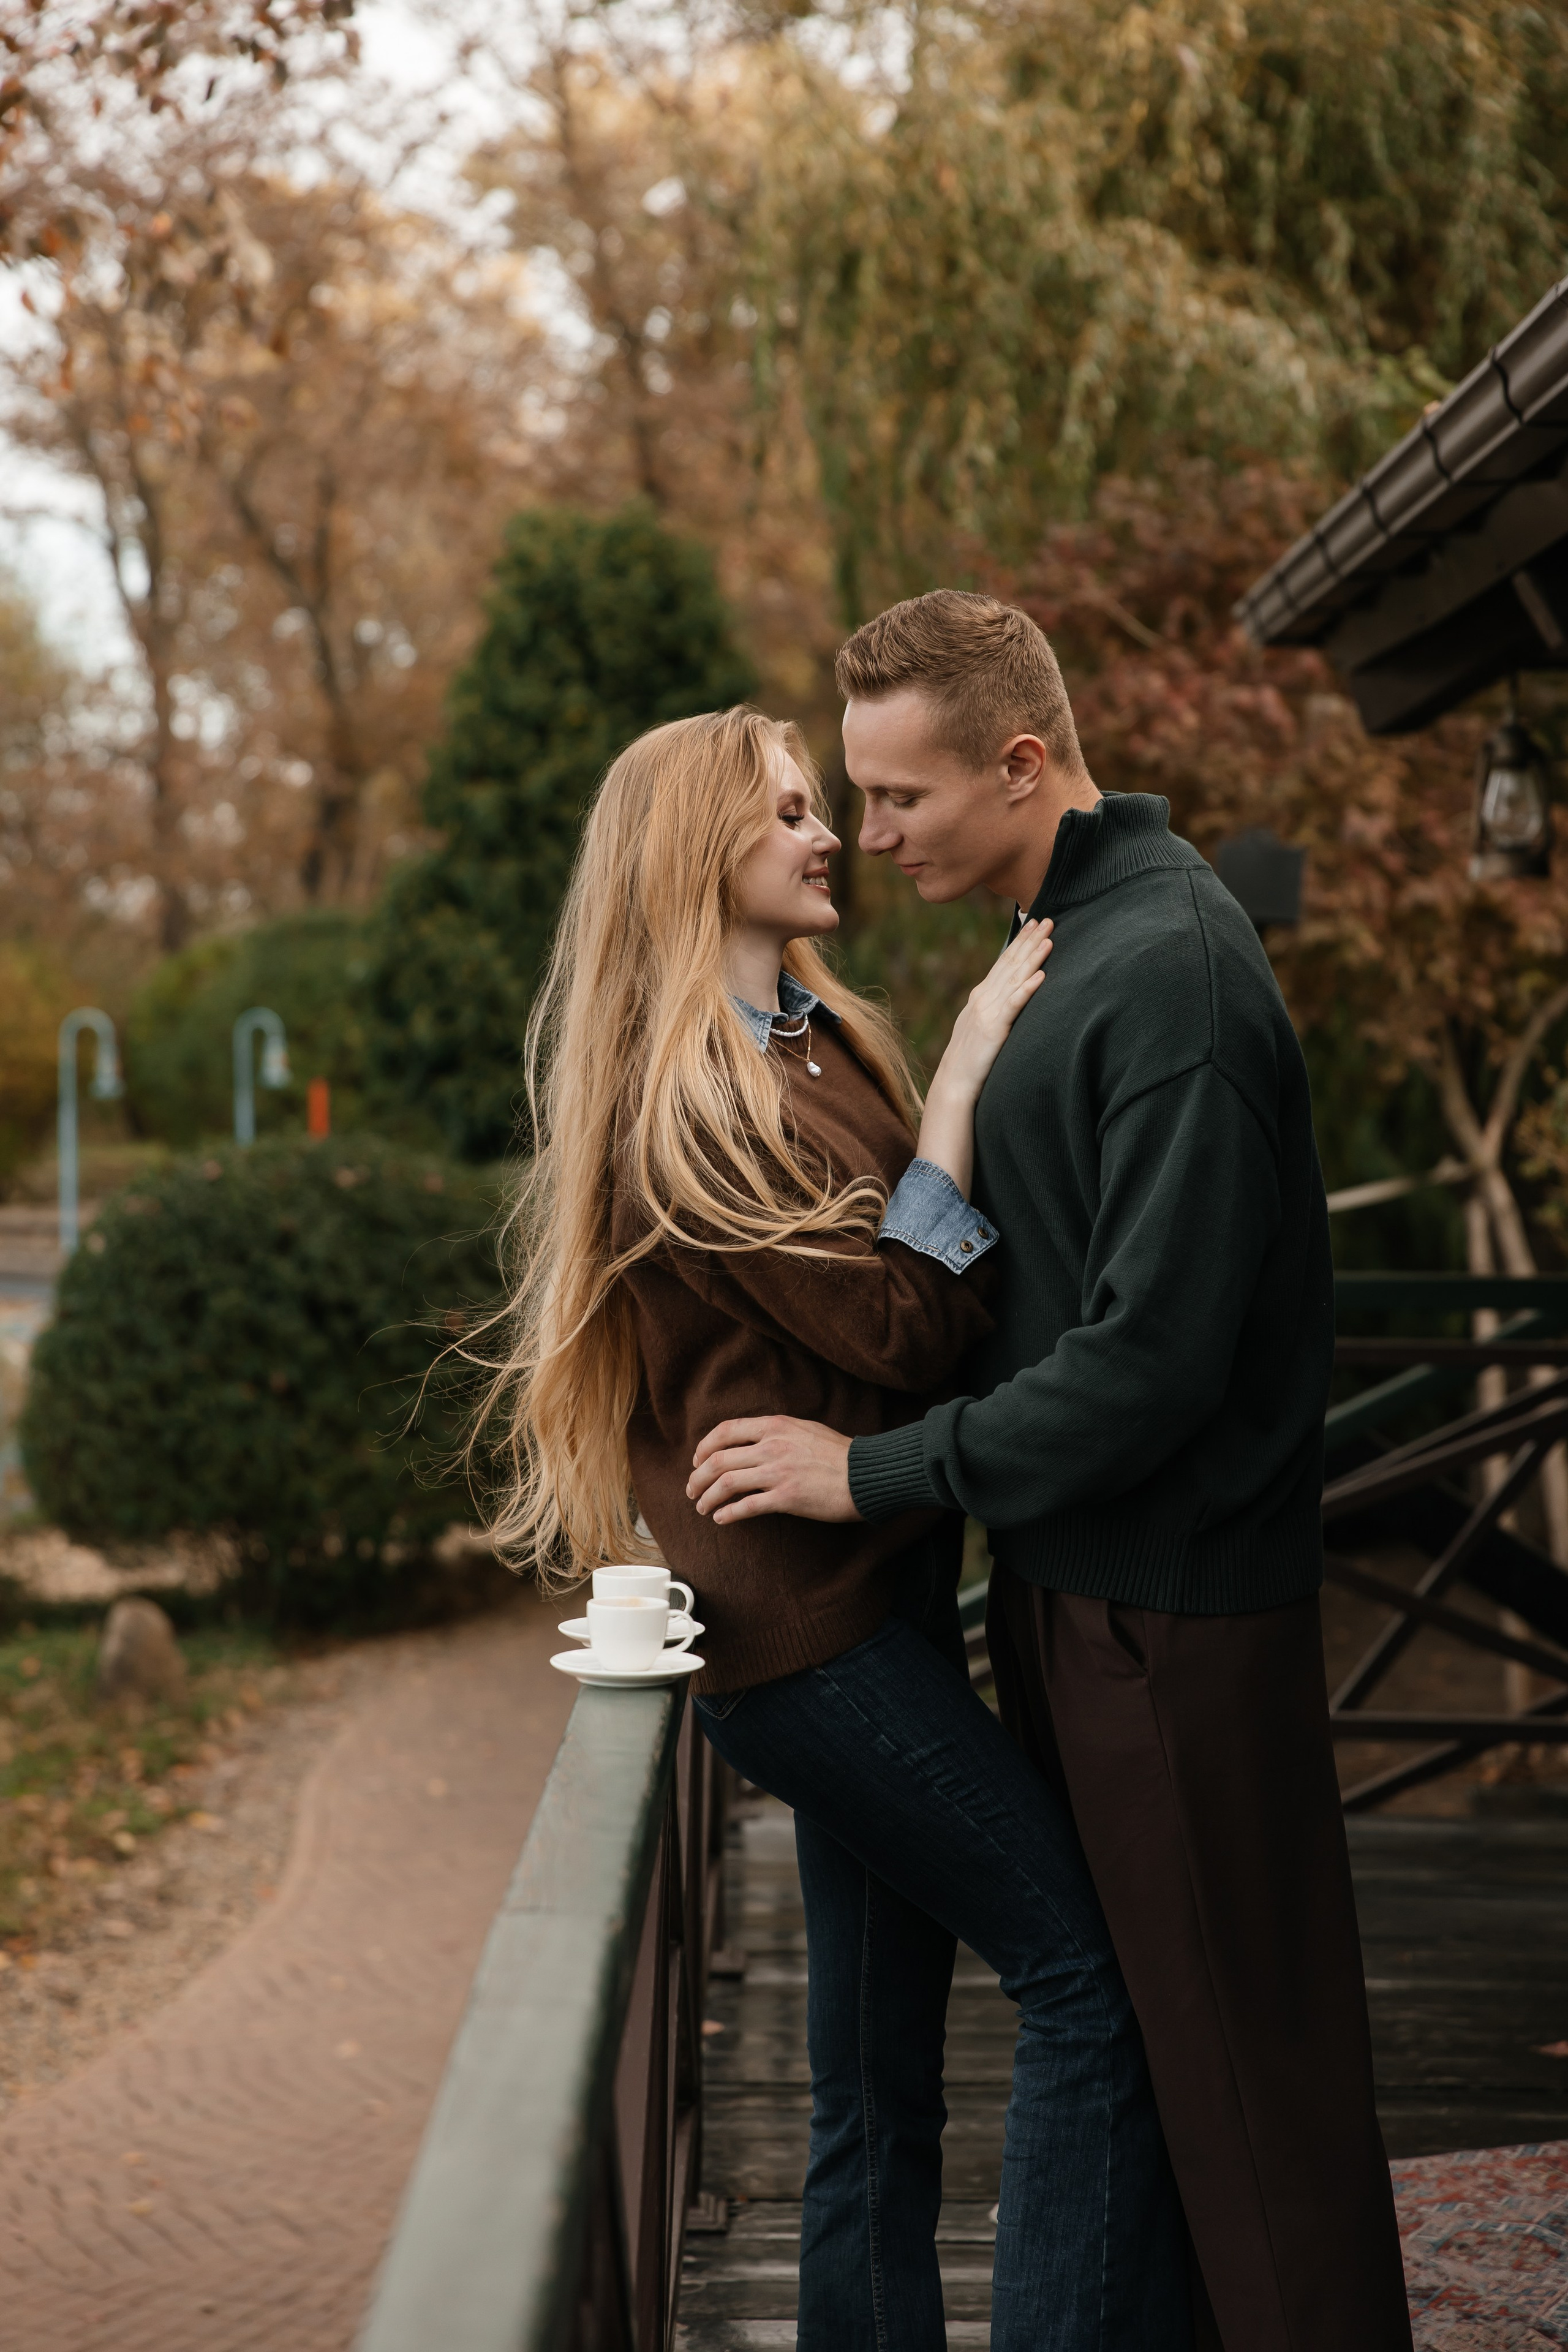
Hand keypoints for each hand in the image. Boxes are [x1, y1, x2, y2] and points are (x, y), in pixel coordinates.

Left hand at [687, 1416, 859, 1524]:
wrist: (866, 1473)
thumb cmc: (839, 1454)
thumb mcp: (805, 1429)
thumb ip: (777, 1432)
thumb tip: (752, 1442)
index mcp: (775, 1426)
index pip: (725, 1431)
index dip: (704, 1447)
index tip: (697, 1461)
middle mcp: (772, 1446)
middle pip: (718, 1460)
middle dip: (697, 1477)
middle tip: (692, 1490)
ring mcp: (778, 1472)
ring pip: (726, 1484)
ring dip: (707, 1497)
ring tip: (702, 1508)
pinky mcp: (787, 1498)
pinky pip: (747, 1506)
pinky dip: (728, 1514)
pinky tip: (722, 1519)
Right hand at [933, 918, 1052, 1105]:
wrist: (954, 1081)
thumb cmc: (971, 1058)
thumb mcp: (981, 1024)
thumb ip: (994, 1007)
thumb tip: (1010, 994)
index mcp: (981, 995)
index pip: (1003, 962)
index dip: (1020, 942)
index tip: (1034, 923)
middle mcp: (983, 998)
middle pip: (1010, 963)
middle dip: (1030, 940)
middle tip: (1048, 920)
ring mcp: (987, 1011)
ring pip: (1015, 978)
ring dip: (1033, 957)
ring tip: (1049, 939)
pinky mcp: (994, 1028)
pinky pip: (1014, 1005)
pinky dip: (1027, 989)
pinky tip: (1040, 976)